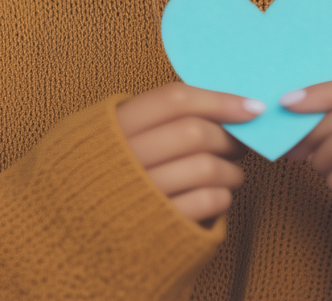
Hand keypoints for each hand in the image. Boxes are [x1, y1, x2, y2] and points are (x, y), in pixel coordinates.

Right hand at [116, 82, 262, 223]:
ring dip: (231, 169)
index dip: (218, 100)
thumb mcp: (118, 134)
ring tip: (232, 171)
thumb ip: (158, 116)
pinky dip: (222, 195)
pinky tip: (218, 193)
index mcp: (115, 126)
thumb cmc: (113, 171)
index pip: (174, 99)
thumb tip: (224, 105)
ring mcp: (141, 194)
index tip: (252, 107)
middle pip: (193, 133)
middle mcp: (125, 158)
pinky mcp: (158, 226)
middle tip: (240, 142)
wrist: (79, 233)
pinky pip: (206, 202)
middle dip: (228, 137)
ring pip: (205, 168)